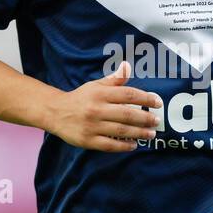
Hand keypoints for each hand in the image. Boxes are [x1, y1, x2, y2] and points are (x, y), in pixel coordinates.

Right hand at [48, 61, 162, 151]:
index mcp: (100, 93)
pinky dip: (124, 146)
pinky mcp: (88, 140)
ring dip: (139, 133)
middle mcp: (97, 109)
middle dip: (145, 118)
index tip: (157, 102)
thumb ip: (114, 79)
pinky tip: (134, 144)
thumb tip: (127, 66)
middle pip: (127, 114)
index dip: (145, 98)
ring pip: (121, 130)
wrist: (55, 112)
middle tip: (157, 121)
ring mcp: (92, 126)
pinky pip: (110, 145)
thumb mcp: (95, 86)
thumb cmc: (80, 98)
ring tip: (151, 134)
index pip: (128, 94)